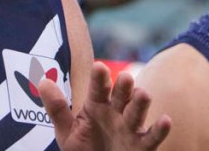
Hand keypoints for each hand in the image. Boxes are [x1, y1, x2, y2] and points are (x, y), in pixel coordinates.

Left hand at [39, 62, 170, 149]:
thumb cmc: (83, 149)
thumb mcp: (66, 131)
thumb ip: (56, 108)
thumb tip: (43, 80)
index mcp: (97, 105)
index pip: (99, 88)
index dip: (100, 78)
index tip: (98, 67)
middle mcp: (116, 113)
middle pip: (122, 96)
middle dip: (124, 87)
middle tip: (125, 77)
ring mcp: (130, 128)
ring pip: (137, 113)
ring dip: (141, 103)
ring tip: (143, 94)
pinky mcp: (142, 146)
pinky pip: (152, 137)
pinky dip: (160, 130)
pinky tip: (166, 120)